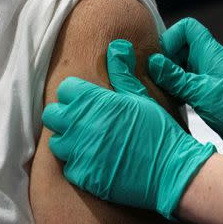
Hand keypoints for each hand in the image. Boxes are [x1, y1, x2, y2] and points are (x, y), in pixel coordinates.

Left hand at [42, 40, 214, 219]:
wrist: (170, 170)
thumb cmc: (158, 131)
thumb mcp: (141, 97)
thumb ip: (123, 72)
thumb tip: (117, 47)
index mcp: (95, 102)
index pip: (65, 89)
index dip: (76, 94)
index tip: (87, 101)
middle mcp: (81, 125)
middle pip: (52, 115)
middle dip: (65, 116)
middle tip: (84, 122)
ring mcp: (80, 152)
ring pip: (56, 142)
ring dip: (69, 141)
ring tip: (89, 142)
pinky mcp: (83, 176)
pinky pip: (68, 167)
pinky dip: (78, 165)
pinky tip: (96, 162)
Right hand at [148, 18, 222, 167]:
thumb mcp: (200, 93)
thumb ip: (175, 77)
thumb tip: (153, 62)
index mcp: (211, 53)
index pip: (188, 28)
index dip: (171, 38)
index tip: (163, 60)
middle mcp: (210, 61)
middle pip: (181, 46)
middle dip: (166, 59)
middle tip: (157, 78)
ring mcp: (209, 76)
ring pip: (183, 65)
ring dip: (170, 76)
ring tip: (163, 91)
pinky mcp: (209, 91)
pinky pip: (187, 82)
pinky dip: (178, 88)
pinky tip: (173, 102)